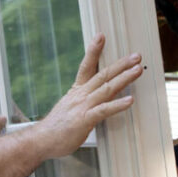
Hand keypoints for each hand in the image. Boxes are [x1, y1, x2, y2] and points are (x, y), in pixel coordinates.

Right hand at [36, 33, 141, 158]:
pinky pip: (104, 110)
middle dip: (121, 64)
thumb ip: (82, 102)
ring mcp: (82, 106)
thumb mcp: (69, 109)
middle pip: (102, 74)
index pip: (86, 67)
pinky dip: (117, 105)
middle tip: (136, 55)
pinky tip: (130, 100)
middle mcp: (80, 95)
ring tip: (137, 70)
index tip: (101, 36)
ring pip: (106, 88)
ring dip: (124, 78)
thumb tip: (93, 100)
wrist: (40, 140)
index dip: (94, 51)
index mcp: (76, 91)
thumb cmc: (55, 128)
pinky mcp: (84, 120)